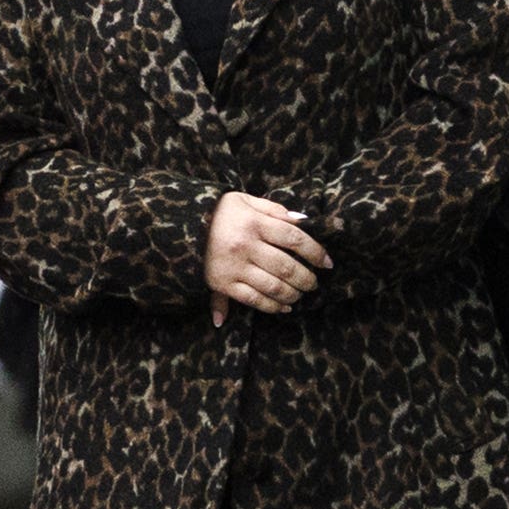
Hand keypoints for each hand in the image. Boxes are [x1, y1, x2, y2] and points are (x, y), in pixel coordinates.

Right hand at [205, 191, 331, 326]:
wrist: (180, 226)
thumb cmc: (220, 212)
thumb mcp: (246, 201)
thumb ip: (276, 210)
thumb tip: (304, 222)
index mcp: (254, 223)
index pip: (295, 239)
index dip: (316, 252)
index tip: (328, 263)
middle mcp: (244, 246)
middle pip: (287, 267)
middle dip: (307, 278)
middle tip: (314, 283)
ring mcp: (233, 267)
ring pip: (273, 287)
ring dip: (293, 295)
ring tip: (300, 295)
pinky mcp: (222, 283)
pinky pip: (253, 300)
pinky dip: (272, 307)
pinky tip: (284, 307)